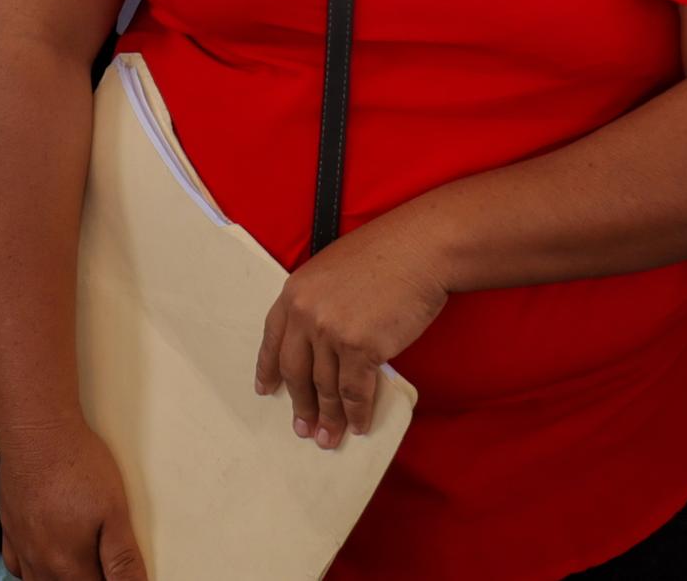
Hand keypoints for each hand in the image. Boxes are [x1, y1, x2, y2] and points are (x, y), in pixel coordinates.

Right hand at [0, 419, 151, 579]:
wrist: (37, 431)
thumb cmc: (74, 463)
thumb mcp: (114, 512)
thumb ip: (123, 558)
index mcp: (69, 565)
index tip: (116, 572)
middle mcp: (41, 562)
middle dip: (86, 579)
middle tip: (101, 564)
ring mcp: (22, 546)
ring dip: (60, 579)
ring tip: (77, 566)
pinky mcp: (10, 528)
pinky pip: (15, 566)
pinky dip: (31, 571)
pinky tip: (42, 560)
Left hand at [255, 210, 449, 447]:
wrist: (421, 247)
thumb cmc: (387, 253)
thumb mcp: (334, 270)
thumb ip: (320, 302)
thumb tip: (321, 344)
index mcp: (295, 291)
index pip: (272, 339)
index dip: (268, 369)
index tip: (266, 390)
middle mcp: (306, 313)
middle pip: (296, 371)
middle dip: (301, 404)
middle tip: (303, 428)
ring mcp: (331, 331)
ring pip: (325, 387)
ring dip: (328, 418)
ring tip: (328, 438)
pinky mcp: (360, 347)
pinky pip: (355, 391)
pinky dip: (357, 413)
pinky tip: (359, 426)